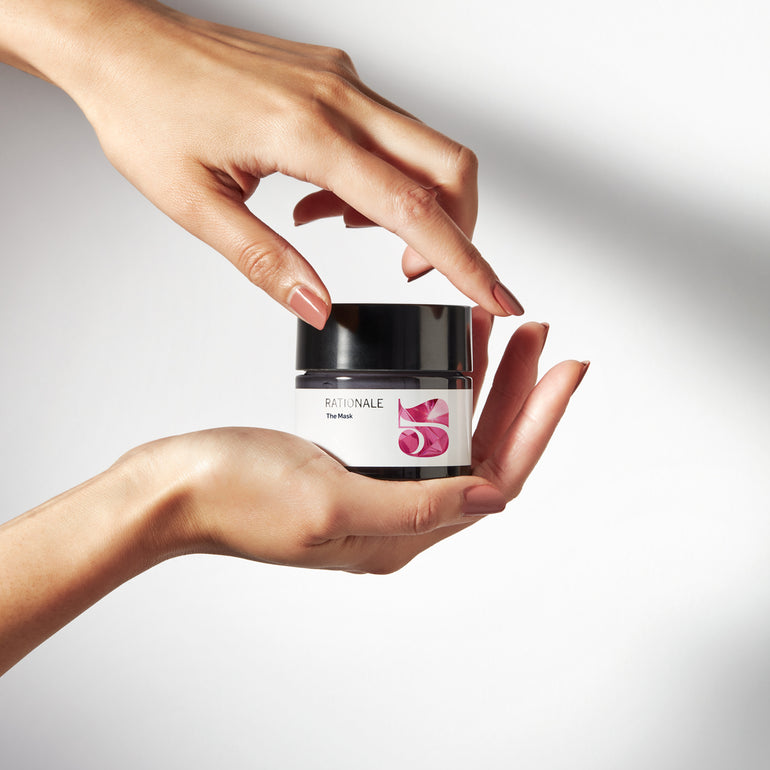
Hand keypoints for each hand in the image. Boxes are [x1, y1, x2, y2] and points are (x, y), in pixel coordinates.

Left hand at [1, 0, 523, 327]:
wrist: (118, 43)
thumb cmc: (143, 110)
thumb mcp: (196, 204)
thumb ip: (267, 262)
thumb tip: (318, 306)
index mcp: (308, 132)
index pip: (413, 208)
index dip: (467, 261)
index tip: (500, 295)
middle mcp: (339, 97)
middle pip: (448, 166)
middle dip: (459, 230)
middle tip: (422, 272)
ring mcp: (341, 81)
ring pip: (423, 148)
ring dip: (408, 205)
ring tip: (339, 229)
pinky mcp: (333, 76)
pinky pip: (387, 132)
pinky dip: (378, 178)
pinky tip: (325, 197)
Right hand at [147, 313, 586, 572]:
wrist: (174, 488)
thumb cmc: (236, 497)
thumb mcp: (331, 503)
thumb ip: (415, 507)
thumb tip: (492, 497)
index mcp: (402, 536)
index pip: (498, 476)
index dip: (538, 422)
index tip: (564, 368)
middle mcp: (398, 516)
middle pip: (482, 449)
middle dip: (517, 391)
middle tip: (533, 332)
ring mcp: (375, 488)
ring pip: (451, 432)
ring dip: (481, 383)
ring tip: (495, 330)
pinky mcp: (352, 463)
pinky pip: (414, 424)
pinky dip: (437, 387)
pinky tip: (440, 355)